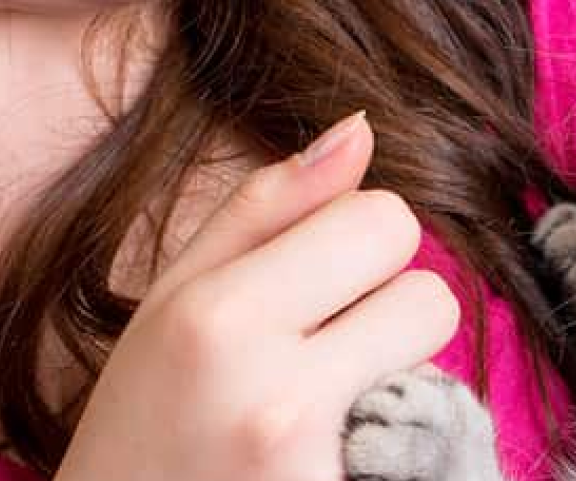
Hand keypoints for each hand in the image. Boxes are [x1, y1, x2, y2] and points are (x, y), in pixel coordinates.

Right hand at [56, 114, 458, 480]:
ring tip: (317, 413)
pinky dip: (392, 445)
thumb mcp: (169, 302)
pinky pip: (424, 440)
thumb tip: (361, 128)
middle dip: (387, 318)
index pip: (382, 220)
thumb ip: (265, 211)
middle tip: (317, 361)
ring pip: (438, 371)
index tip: (311, 290)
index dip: (358, 248)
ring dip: (394, 381)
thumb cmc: (138, 425)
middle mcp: (270, 389)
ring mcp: (314, 463)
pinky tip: (323, 460)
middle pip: (430, 295)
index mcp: (216, 314)